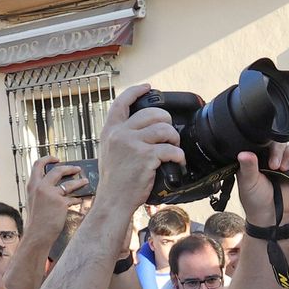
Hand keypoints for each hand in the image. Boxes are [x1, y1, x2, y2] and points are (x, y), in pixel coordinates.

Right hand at [24, 157, 88, 234]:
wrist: (37, 234)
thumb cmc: (36, 220)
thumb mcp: (34, 201)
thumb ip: (42, 191)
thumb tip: (56, 186)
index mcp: (32, 185)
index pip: (38, 165)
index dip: (48, 159)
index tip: (56, 159)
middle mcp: (41, 187)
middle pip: (58, 171)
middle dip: (69, 168)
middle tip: (77, 168)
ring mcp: (51, 194)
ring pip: (69, 183)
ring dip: (79, 181)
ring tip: (85, 181)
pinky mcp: (61, 202)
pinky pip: (72, 199)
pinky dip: (76, 199)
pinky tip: (79, 200)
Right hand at [97, 84, 185, 212]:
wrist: (113, 201)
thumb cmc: (114, 182)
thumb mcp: (110, 153)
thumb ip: (120, 138)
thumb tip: (141, 130)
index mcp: (110, 131)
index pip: (122, 102)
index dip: (136, 91)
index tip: (148, 87)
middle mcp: (120, 134)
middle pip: (151, 113)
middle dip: (166, 121)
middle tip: (169, 134)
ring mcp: (132, 144)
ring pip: (163, 129)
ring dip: (174, 138)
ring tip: (174, 148)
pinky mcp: (145, 157)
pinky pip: (170, 149)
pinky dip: (178, 156)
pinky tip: (178, 161)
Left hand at [235, 142, 288, 228]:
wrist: (271, 216)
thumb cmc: (255, 202)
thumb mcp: (248, 183)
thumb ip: (247, 167)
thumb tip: (244, 154)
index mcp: (251, 159)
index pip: (255, 142)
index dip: (259, 144)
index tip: (259, 154)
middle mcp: (265, 157)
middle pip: (272, 141)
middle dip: (274, 151)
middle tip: (272, 165)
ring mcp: (278, 160)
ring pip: (284, 145)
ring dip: (283, 154)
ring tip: (279, 167)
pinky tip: (286, 168)